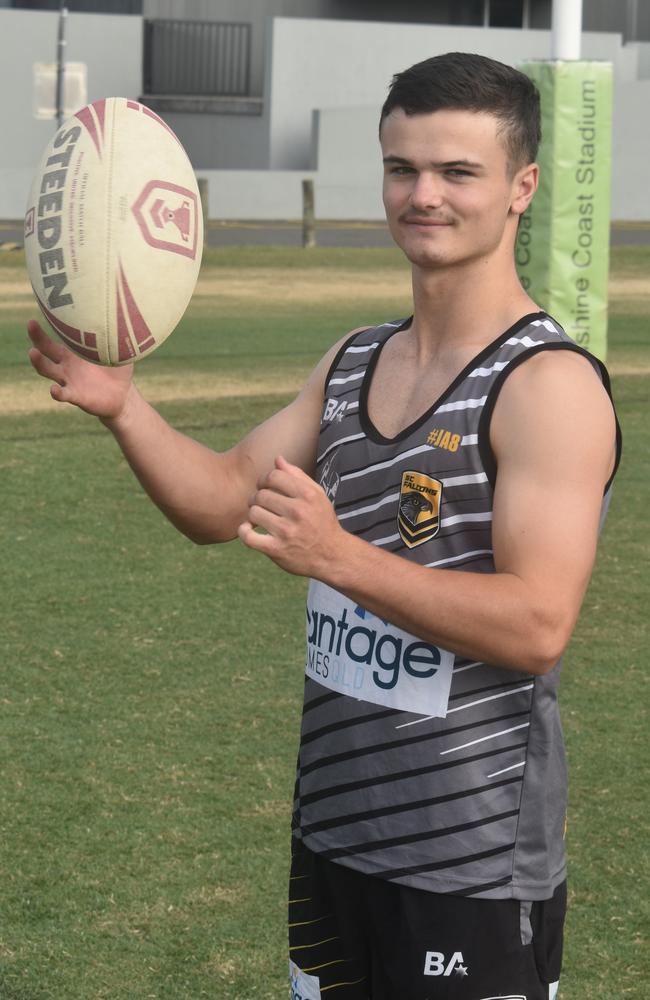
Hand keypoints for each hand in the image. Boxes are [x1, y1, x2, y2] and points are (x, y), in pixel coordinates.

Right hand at [27, 319, 133, 419]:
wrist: (123, 397)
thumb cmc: (117, 371)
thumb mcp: (120, 352)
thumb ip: (121, 336)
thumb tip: (131, 315)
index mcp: (73, 352)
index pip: (56, 337)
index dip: (44, 328)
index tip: (36, 313)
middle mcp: (66, 365)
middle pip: (46, 350)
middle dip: (37, 338)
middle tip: (31, 325)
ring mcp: (69, 381)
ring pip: (48, 371)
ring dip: (39, 362)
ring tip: (33, 353)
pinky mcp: (76, 396)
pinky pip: (64, 394)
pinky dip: (58, 393)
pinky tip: (54, 390)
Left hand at [238, 455, 346, 577]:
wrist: (332, 556)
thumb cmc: (322, 522)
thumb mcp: (317, 495)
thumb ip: (297, 476)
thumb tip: (277, 459)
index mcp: (308, 495)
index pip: (274, 476)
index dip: (265, 480)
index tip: (266, 487)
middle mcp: (298, 511)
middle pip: (261, 494)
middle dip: (258, 498)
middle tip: (262, 505)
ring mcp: (286, 531)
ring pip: (254, 512)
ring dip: (253, 514)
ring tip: (260, 518)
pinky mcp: (276, 549)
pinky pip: (248, 536)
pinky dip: (244, 531)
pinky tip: (249, 529)